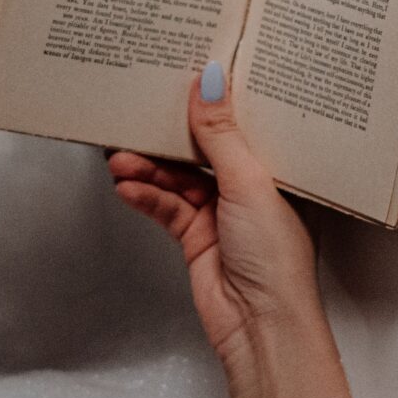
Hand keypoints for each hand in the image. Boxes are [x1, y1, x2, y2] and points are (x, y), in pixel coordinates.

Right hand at [108, 63, 370, 397]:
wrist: (261, 328)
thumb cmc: (275, 261)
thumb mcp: (249, 183)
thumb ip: (221, 134)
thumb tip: (209, 80)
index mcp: (277, 169)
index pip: (243, 122)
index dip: (215, 98)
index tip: (183, 69)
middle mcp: (251, 187)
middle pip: (203, 148)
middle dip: (168, 133)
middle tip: (135, 111)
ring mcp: (222, 213)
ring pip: (177, 177)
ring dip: (149, 167)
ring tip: (120, 156)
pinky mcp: (197, 237)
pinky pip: (165, 206)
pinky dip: (145, 194)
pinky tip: (125, 185)